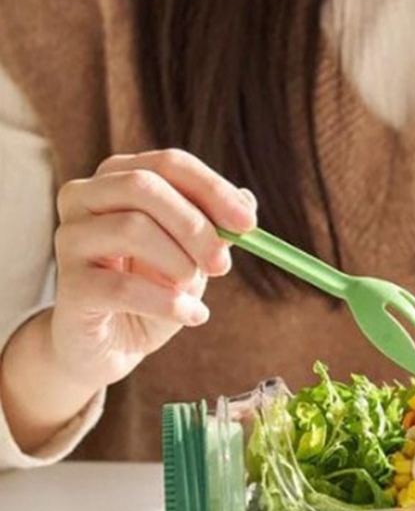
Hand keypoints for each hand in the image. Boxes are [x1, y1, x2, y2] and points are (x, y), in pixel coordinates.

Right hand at [51, 148, 256, 390]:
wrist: (111, 345)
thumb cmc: (149, 292)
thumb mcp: (189, 256)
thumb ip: (212, 227)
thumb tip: (247, 199)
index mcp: (116, 178)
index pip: (168, 165)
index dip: (213, 191)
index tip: (248, 223)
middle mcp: (83, 198)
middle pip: (143, 186)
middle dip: (195, 225)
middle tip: (223, 264)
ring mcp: (70, 238)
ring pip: (132, 229)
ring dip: (179, 264)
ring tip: (193, 292)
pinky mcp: (70, 285)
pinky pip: (124, 287)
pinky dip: (169, 304)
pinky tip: (191, 316)